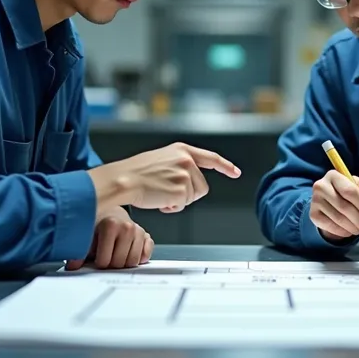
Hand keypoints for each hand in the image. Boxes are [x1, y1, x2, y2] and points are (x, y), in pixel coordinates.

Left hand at [65, 207, 152, 270]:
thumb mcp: (85, 235)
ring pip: (133, 262)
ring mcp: (138, 231)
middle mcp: (127, 227)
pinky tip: (128, 252)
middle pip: (119, 263)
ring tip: (115, 254)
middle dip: (111, 264)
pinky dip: (138, 257)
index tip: (96, 258)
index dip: (98, 263)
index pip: (105, 261)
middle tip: (106, 257)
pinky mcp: (147, 236)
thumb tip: (73, 266)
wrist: (110, 211)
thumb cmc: (97, 223)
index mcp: (111, 225)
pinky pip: (146, 254)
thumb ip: (78, 252)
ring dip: (124, 262)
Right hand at [89, 142, 240, 212]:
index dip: (225, 166)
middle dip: (188, 194)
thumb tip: (191, 179)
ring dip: (179, 200)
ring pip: (194, 196)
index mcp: (182, 150)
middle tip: (167, 192)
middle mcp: (187, 160)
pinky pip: (184, 205)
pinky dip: (172, 207)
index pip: (211, 158)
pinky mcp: (181, 189)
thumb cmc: (136, 173)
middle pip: (202, 186)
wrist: (123, 180)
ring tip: (160, 194)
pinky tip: (159, 200)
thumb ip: (179, 164)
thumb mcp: (162, 159)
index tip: (235, 172)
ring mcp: (185, 174)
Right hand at [310, 169, 358, 241]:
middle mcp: (321, 185)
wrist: (336, 207)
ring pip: (338, 218)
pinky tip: (350, 230)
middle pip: (343, 206)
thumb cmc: (353, 197)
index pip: (349, 191)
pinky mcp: (313, 214)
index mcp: (334, 175)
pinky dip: (343, 231)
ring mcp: (315, 200)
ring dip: (353, 227)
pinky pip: (331, 226)